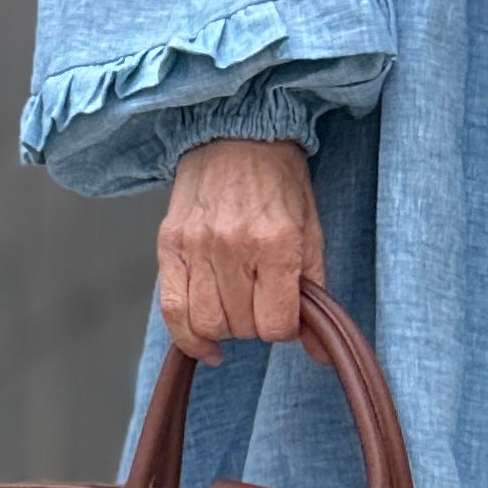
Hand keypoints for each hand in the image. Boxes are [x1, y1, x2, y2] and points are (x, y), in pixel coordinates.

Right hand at [156, 135, 324, 359]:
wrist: (237, 136)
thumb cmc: (279, 182)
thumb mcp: (311, 231)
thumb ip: (315, 292)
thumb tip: (319, 352)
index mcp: (276, 244)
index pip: (277, 325)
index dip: (285, 329)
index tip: (286, 313)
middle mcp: (233, 247)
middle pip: (242, 327)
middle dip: (257, 325)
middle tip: (261, 301)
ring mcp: (196, 247)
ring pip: (207, 324)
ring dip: (225, 328)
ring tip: (236, 308)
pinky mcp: (168, 246)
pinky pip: (171, 311)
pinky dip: (188, 337)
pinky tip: (205, 341)